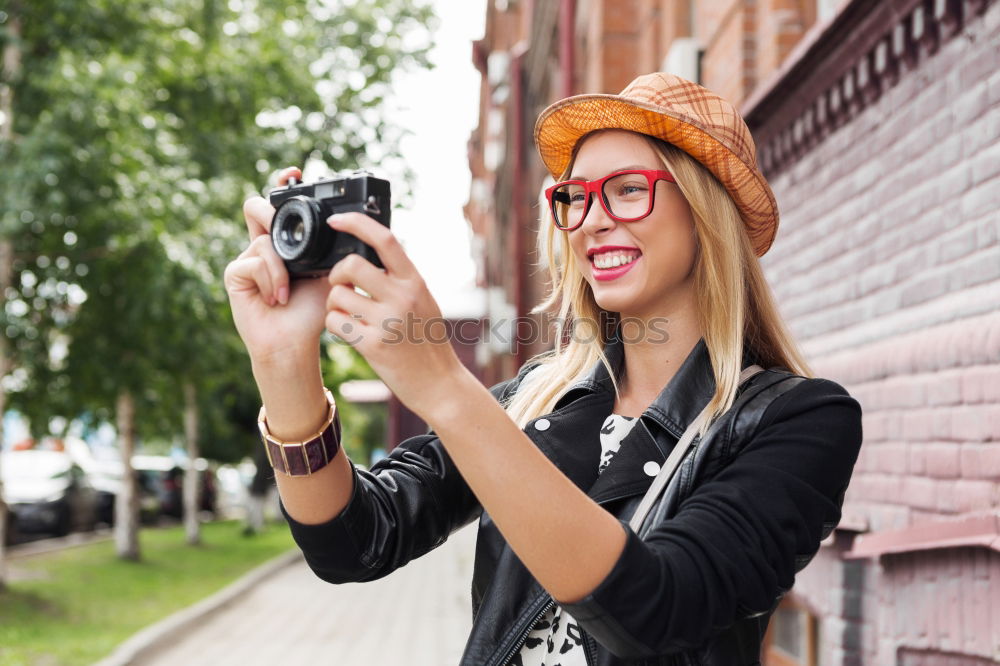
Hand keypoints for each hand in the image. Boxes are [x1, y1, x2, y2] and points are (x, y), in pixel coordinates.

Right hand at [224, 167, 329, 363]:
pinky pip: (255, 262)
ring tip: (288, 290)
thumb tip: (358, 226)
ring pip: (263, 240)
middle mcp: (263, 245)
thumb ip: (334, 249)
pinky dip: (273, 280)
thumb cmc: (313, 310)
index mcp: (286, 243)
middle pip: (255, 208)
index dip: (282, 185)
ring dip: (282, 268)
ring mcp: (246, 258)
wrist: (296, 341)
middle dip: (272, 214)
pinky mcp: (235, 274)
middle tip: (285, 232)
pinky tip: (278, 299)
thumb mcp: (331, 273)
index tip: (295, 173)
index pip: (279, 206)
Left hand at [323, 212, 465, 417]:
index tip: (337, 220)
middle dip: (336, 273)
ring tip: (348, 314)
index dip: (356, 223)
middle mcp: (402, 297)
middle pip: (351, 265)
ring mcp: (388, 322)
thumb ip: (401, 280)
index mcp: (415, 281)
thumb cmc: (428, 341)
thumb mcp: (424, 301)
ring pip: (337, 296)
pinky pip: (336, 323)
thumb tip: (372, 253)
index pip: (385, 239)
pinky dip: (335, 325)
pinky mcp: (373, 346)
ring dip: (334, 304)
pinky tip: (349, 331)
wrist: (440, 384)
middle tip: (341, 285)